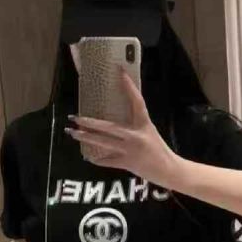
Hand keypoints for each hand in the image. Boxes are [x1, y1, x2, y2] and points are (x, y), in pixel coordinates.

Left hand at [64, 67, 182, 187]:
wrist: (168, 170)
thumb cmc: (159, 149)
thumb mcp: (149, 132)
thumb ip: (135, 125)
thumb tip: (115, 118)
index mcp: (144, 124)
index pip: (136, 101)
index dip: (129, 86)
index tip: (119, 71)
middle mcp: (136, 135)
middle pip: (108, 127)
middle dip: (89, 122)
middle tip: (75, 117)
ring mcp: (130, 150)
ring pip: (103, 143)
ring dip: (86, 138)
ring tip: (73, 133)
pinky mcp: (127, 163)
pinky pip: (108, 161)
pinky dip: (98, 160)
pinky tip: (89, 157)